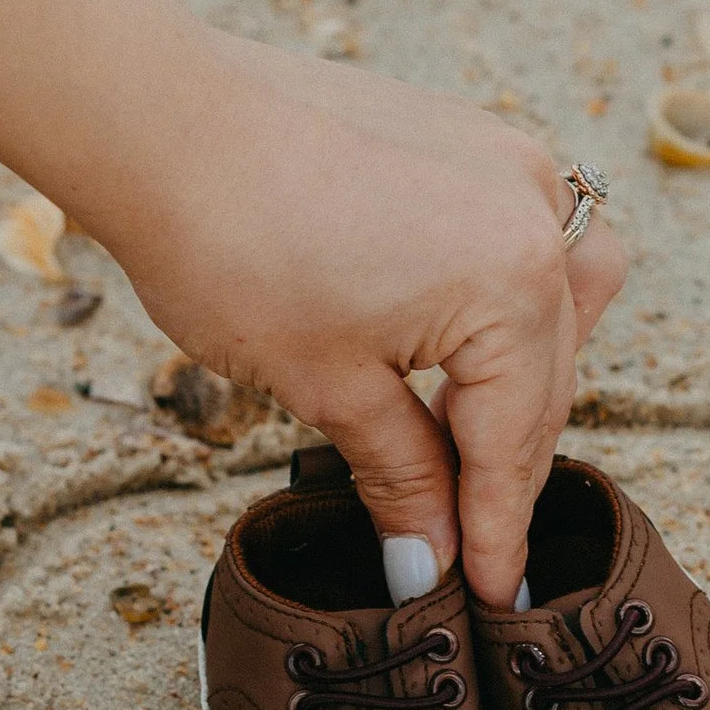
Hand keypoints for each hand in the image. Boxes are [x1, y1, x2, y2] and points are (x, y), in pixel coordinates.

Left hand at [0, 0, 621, 605]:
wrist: (158, 118)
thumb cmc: (229, 243)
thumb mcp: (324, 388)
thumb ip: (402, 475)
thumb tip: (434, 560)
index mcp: (512, 283)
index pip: (515, 439)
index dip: (496, 527)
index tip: (492, 591)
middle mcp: (535, 214)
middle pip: (547, 376)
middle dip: (505, 459)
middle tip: (464, 537)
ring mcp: (508, 165)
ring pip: (551, 305)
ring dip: (520, 378)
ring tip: (461, 442)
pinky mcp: (470, 138)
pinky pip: (521, 240)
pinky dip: (501, 303)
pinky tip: (453, 343)